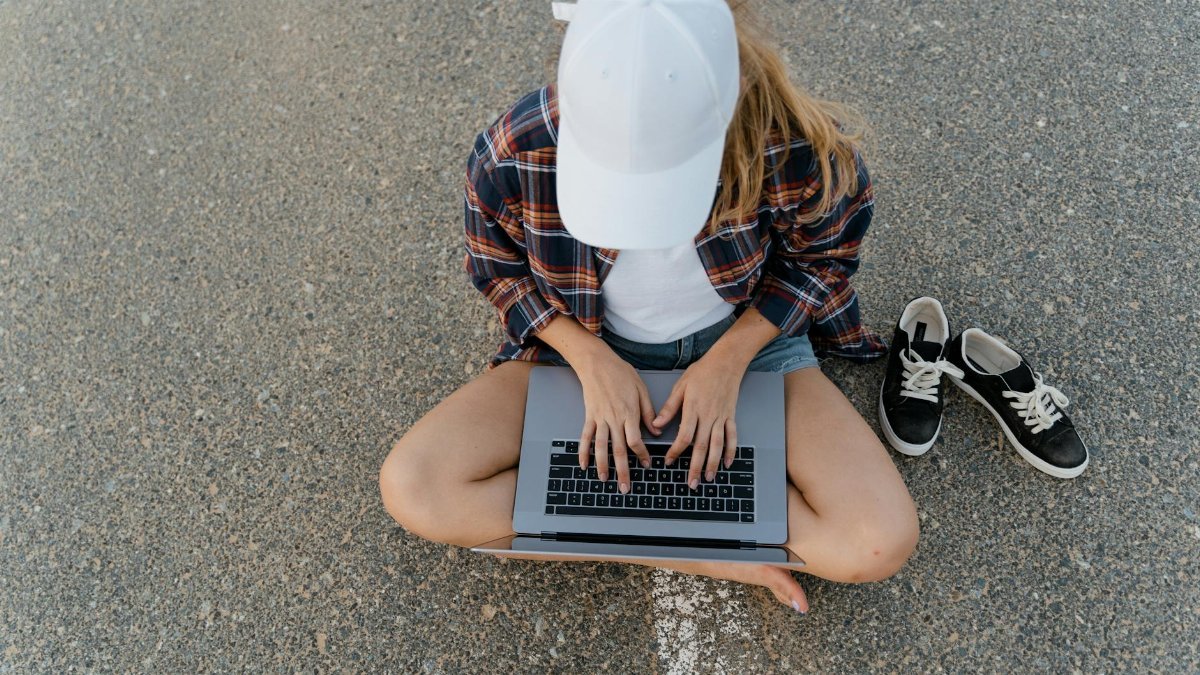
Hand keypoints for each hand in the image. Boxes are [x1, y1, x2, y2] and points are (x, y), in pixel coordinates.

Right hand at [575, 346, 660, 492]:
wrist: (597, 362)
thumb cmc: (620, 373)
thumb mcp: (641, 389)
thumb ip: (649, 412)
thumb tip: (657, 431)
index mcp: (629, 413)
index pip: (636, 440)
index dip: (641, 455)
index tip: (646, 465)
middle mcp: (614, 419)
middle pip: (618, 449)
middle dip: (622, 470)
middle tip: (625, 487)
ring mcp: (599, 418)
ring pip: (601, 447)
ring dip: (602, 465)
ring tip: (604, 480)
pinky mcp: (589, 416)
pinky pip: (585, 437)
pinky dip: (583, 451)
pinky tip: (584, 464)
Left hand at [652, 353, 745, 488]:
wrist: (726, 362)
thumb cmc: (702, 371)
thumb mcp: (680, 386)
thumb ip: (669, 407)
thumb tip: (656, 423)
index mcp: (693, 409)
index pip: (684, 436)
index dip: (676, 451)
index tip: (669, 461)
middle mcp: (708, 416)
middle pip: (701, 446)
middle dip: (696, 467)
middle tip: (692, 482)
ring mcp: (721, 417)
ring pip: (717, 445)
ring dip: (713, 463)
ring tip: (709, 478)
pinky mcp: (731, 416)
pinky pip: (732, 436)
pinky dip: (731, 450)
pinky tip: (727, 463)